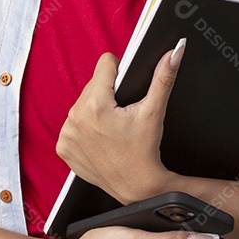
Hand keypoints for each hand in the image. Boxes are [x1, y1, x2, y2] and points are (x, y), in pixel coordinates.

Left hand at [56, 39, 185, 202]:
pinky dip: (85, 128)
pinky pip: (73, 124)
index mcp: (96, 105)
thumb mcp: (154, 112)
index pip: (105, 64)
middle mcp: (75, 117)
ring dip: (95, 109)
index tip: (126, 90)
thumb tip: (175, 50)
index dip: (120, 73)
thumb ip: (164, 77)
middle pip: (93, 84)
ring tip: (112, 126)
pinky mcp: (63, 147)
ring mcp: (67, 134)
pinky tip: (100, 138)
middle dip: (108, 93)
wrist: (137, 187)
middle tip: (122, 114)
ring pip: (82, 102)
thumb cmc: (146, 150)